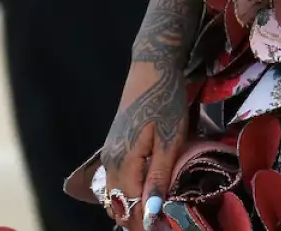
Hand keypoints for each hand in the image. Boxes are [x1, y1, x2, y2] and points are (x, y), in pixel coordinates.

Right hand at [98, 0, 199, 228]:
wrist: (153, 66)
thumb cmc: (166, 99)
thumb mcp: (170, 139)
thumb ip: (160, 176)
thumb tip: (152, 212)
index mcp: (122, 163)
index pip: (130, 208)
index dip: (146, 224)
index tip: (165, 229)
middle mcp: (109, 162)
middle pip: (118, 205)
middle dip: (137, 219)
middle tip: (162, 223)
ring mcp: (109, 153)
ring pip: (116, 194)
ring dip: (132, 206)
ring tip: (157, 211)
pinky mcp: (114, 144)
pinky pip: (117, 179)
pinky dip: (129, 191)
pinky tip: (146, 191)